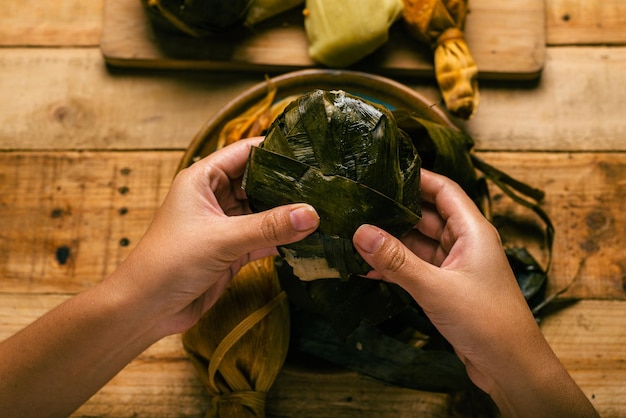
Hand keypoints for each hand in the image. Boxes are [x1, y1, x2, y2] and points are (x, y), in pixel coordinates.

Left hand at [112, 137, 319, 334]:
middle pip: (259, 182)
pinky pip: (265, 238)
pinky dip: (284, 240)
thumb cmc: (170, 262)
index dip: (276, 150)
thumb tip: (312, 214)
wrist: (147, 309)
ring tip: (325, 210)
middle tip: (326, 184)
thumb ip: (269, 226)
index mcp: (203, 179)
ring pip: (264, 212)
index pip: (246, 152)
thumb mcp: (222, 239)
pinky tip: (309, 240)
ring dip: (289, 215)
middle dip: (288, 185)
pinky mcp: (233, 250)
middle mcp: (215, 197)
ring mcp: (225, 224)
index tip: (311, 153)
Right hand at [353, 169, 597, 416]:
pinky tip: (366, 268)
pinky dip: (395, 267)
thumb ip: (397, 260)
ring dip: (390, 242)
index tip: (384, 171)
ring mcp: (454, 266)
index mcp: (472, 231)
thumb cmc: (486, 321)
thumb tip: (360, 232)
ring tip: (354, 236)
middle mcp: (464, 243)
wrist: (509, 367)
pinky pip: (415, 268)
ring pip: (417, 243)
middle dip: (395, 211)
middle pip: (426, 215)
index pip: (443, 190)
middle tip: (358, 205)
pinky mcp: (446, 287)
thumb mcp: (436, 287)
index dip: (416, 177)